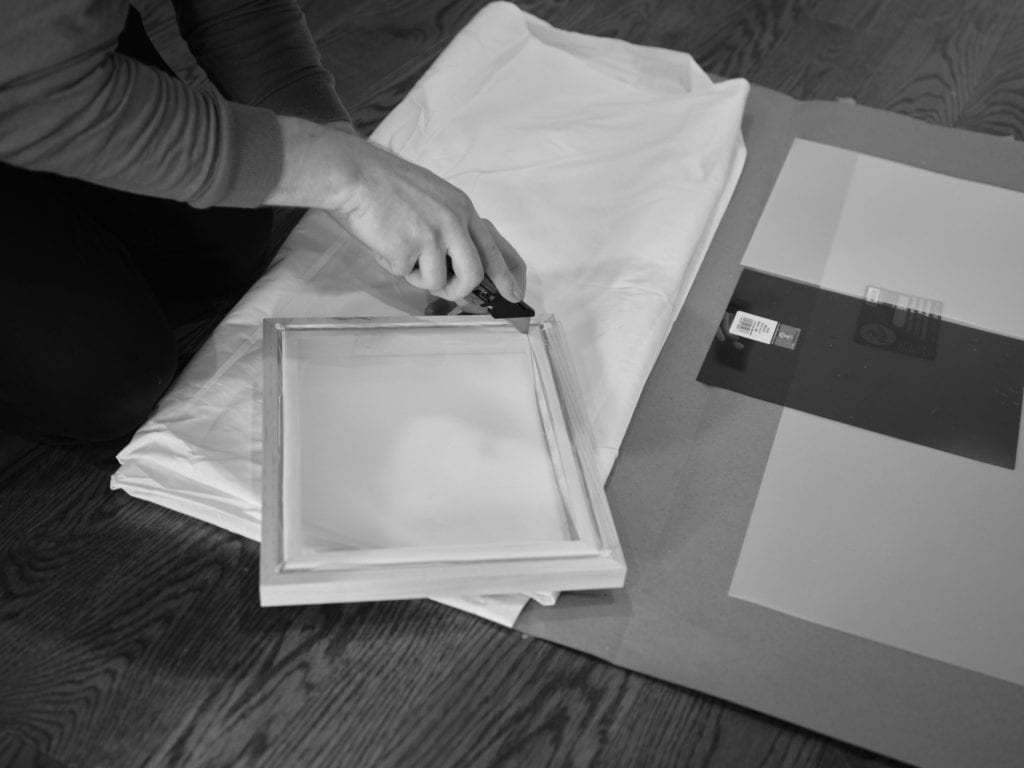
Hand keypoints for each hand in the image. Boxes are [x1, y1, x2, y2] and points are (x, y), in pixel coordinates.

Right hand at [329, 135, 525, 301]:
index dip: (505, 277)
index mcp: (462, 208)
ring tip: (398, 246)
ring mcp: (432, 237)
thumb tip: (457, 266)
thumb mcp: (432, 197)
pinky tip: (382, 238)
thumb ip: (450, 227)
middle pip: (473, 275)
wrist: (353, 174)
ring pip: (436, 281)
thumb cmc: (385, 185)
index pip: (493, 249)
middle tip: (443, 291)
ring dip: (416, 274)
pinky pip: (404, 274)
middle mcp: (453, 222)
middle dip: (458, 291)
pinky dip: (391, 263)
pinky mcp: (408, 250)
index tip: (514, 295)